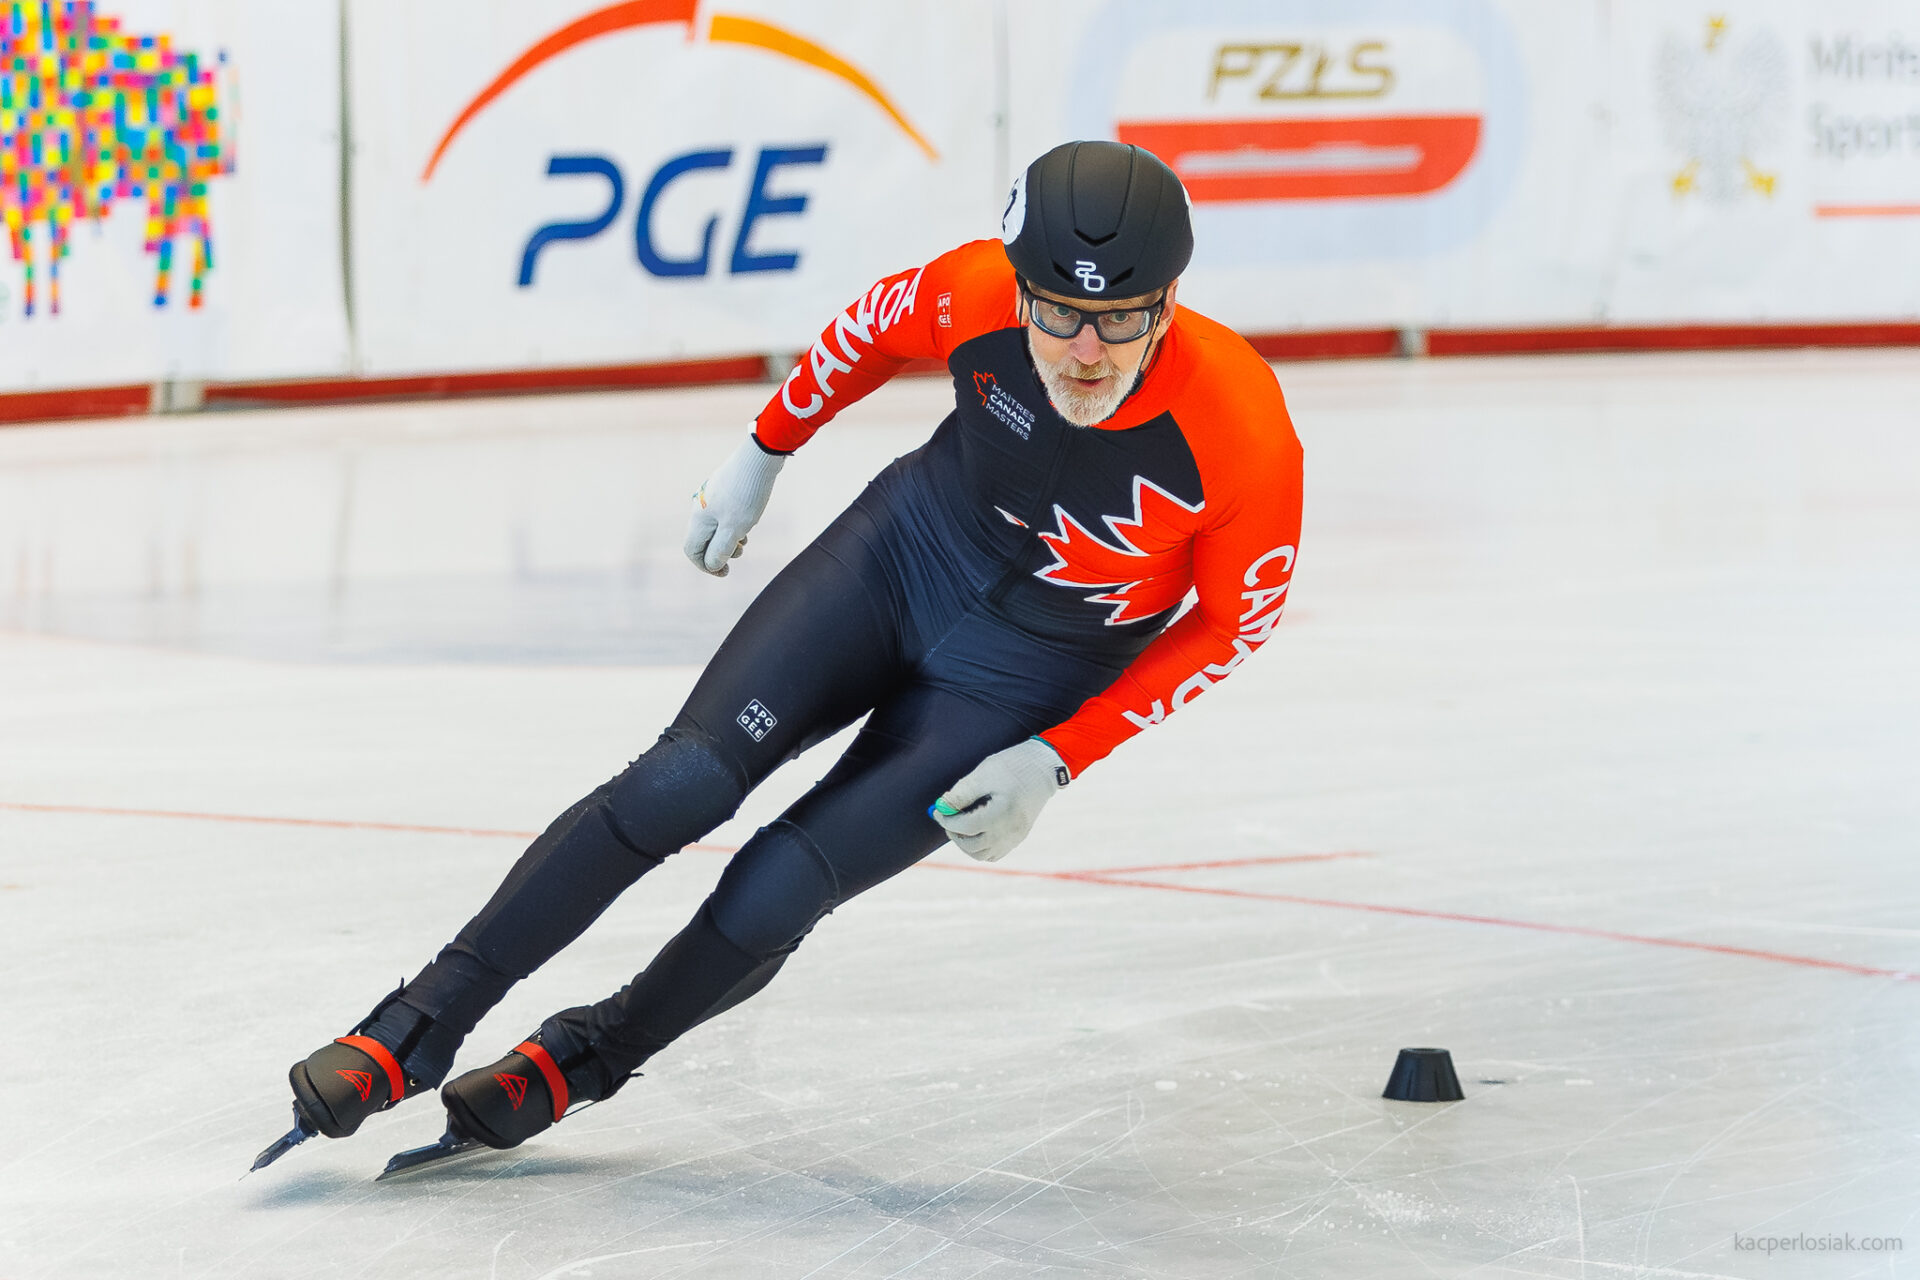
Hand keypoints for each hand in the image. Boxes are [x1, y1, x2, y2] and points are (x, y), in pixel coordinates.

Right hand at [684, 431, 786, 575]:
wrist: (759, 458)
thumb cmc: (747, 495)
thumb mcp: (735, 528)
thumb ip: (720, 549)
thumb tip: (712, 565)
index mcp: (699, 518)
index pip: (692, 550)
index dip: (705, 566)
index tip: (725, 572)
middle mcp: (701, 507)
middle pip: (704, 539)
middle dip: (721, 551)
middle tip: (741, 550)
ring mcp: (712, 497)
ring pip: (716, 527)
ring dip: (729, 538)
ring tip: (746, 537)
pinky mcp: (725, 490)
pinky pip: (724, 515)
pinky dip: (734, 524)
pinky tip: (749, 521)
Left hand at [929, 738, 1070, 861]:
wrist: (1044, 768)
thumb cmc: (1013, 766)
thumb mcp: (983, 774)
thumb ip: (960, 793)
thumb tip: (941, 807)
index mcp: (1001, 813)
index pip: (965, 827)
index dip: (947, 820)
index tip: (937, 810)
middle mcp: (1010, 831)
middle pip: (972, 846)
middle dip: (954, 833)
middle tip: (947, 818)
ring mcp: (1016, 837)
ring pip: (982, 854)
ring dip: (965, 844)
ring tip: (960, 825)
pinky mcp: (1019, 837)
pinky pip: (995, 853)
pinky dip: (981, 848)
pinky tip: (976, 831)